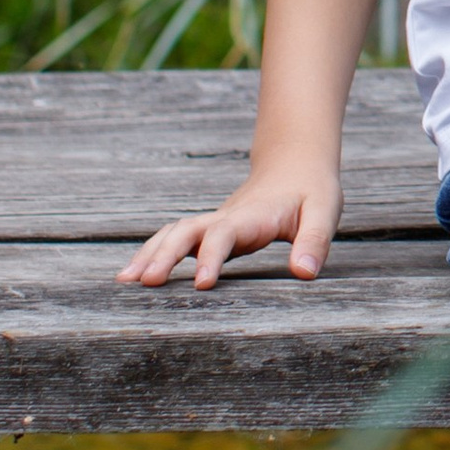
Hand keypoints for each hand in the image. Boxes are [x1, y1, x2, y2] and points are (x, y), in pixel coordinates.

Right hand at [118, 162, 344, 292]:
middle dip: (164, 255)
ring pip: (174, 233)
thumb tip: (304, 273)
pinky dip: (153, 251)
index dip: (211, 258)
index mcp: (252, 217)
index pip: (224, 235)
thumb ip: (314, 241)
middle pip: (186, 231)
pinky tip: (135, 272)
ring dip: (149, 253)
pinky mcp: (210, 229)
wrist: (295, 164)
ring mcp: (214, 222)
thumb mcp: (324, 212)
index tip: (200, 284)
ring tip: (124, 281)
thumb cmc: (311, 191)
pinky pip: (176, 239)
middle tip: (144, 282)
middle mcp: (226, 217)